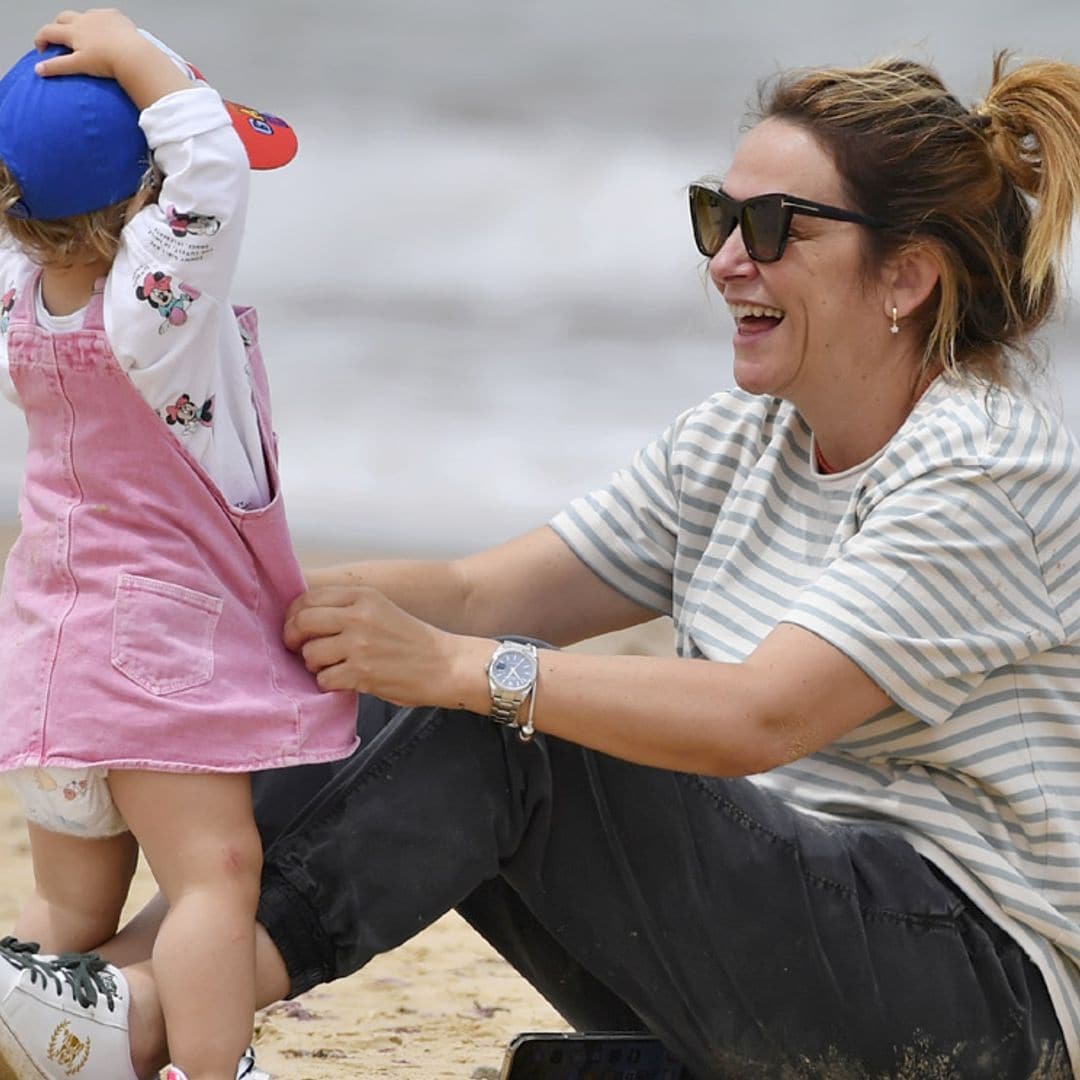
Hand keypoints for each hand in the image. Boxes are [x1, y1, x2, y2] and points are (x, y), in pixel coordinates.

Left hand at [32, 9, 193, 109]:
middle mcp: (92, 22)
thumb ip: (150, 57)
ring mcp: (83, 38)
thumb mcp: (149, 49)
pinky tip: (41, 70)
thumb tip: (163, 73)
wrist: (137, 56)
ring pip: (54, 31)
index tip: (86, 32)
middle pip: (67, 17)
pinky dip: (49, 66)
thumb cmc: (147, 56)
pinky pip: (60, 62)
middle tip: (57, 36)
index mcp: (111, 18)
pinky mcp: (80, 58)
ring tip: (42, 46)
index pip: (94, 17)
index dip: (87, 24)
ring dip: (45, 38)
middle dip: (61, 24)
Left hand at [283, 585, 491, 709]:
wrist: (444, 664)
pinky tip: (344, 680)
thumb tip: (303, 617)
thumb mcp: (380, 609)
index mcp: (362, 596)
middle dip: (292, 638)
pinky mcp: (361, 673)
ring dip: (314, 664)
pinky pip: (324, 679)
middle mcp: (358, 616)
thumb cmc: (412, 640)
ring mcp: (359, 645)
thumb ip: (346, 609)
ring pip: (309, 653)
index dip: (292, 615)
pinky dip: (329, 683)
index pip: (308, 598)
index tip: (294, 627)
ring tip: (330, 667)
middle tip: (298, 649)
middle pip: (302, 622)